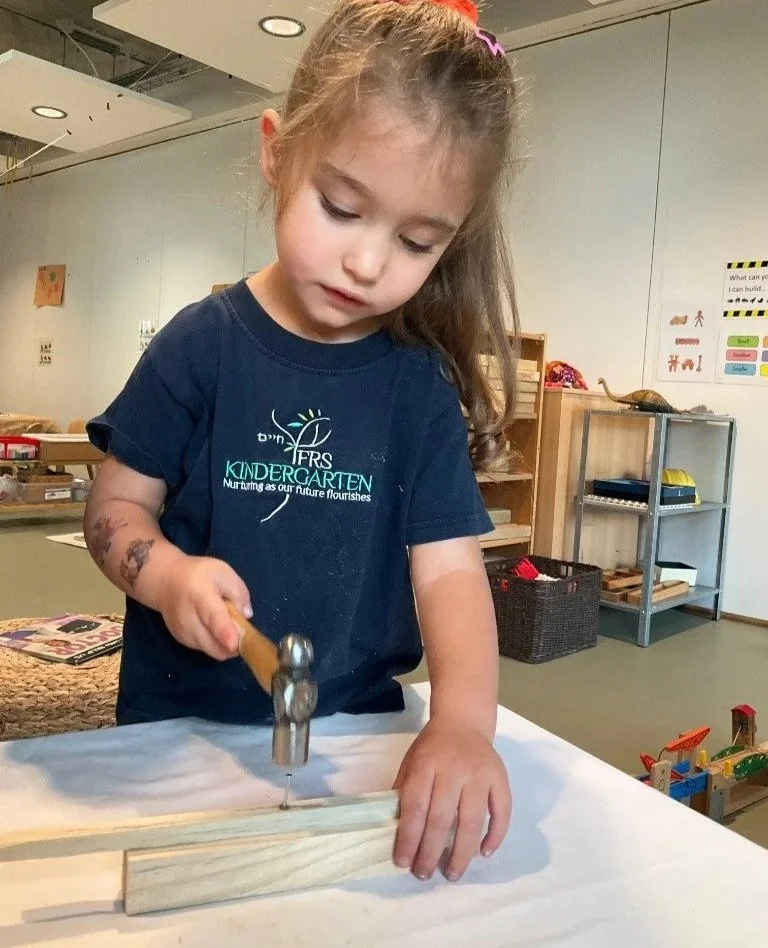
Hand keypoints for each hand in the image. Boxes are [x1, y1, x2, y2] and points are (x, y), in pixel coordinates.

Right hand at [157, 555, 251, 660]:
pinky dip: (216, 644)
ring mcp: (184, 634)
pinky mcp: (182, 642)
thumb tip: (246, 615)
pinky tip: (214, 627)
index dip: (226, 633)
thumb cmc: (198, 574)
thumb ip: (238, 592)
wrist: (166, 581)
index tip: (235, 644)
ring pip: (212, 651)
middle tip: (242, 628)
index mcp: (201, 597)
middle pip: (214, 645)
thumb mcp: (223, 572)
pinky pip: (206, 649)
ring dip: (225, 645)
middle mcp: (189, 620)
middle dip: (234, 644)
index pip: (213, 619)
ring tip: (226, 623)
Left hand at [392, 717, 511, 881]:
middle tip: (424, 874)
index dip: (409, 838)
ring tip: (452, 873)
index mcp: (426, 764)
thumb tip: (394, 832)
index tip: (403, 862)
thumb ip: (403, 792)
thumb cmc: (432, 748)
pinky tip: (484, 853)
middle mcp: (454, 769)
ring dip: (462, 852)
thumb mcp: (411, 762)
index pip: (416, 807)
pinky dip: (495, 835)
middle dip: (431, 852)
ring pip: (472, 820)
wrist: (463, 721)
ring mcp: (480, 774)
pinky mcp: (500, 778)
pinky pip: (502, 811)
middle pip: (442, 818)